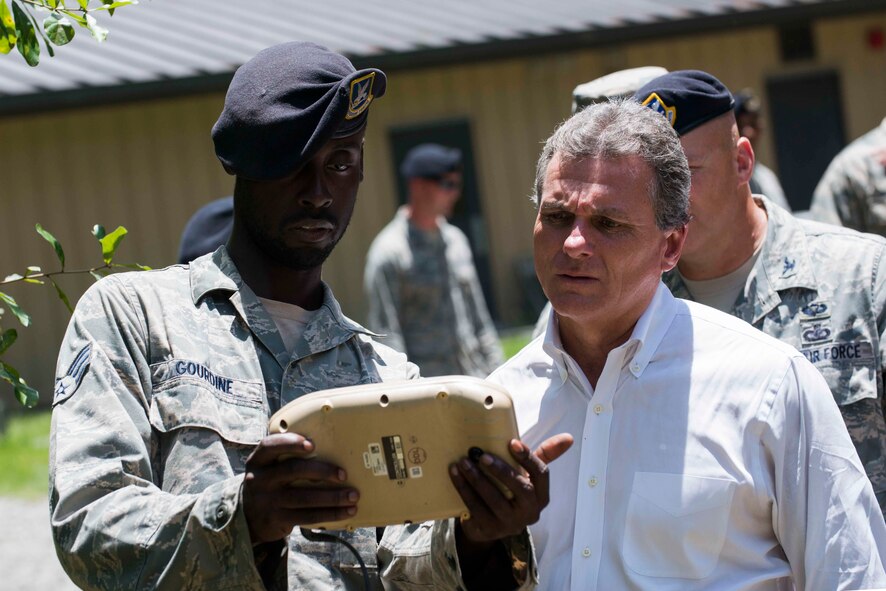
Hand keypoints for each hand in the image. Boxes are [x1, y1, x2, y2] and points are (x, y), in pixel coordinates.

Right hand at [243, 432, 358, 543]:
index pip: (270, 446)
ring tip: (353, 496)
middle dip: (322, 471)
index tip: (312, 445)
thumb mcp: (269, 468)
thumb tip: (330, 450)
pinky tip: (345, 511)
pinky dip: (330, 514)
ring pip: (305, 497)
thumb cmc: (270, 484)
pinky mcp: (277, 520)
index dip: (291, 443)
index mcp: (259, 461)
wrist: (249, 518)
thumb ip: (287, 458)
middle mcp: (260, 479)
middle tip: (343, 474)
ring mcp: (267, 501)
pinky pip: (307, 516)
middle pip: (294, 470)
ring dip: (333, 497)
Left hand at [449, 433, 573, 543]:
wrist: (488, 524)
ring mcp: (510, 524)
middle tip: (481, 455)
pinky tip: (455, 474)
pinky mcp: (490, 530)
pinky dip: (463, 489)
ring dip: (476, 479)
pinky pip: (475, 507)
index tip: (512, 442)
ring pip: (494, 499)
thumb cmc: (511, 490)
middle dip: (501, 470)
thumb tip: (569, 437)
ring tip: (463, 462)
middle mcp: (530, 512)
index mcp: (541, 495)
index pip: (541, 474)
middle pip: (521, 488)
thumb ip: (545, 455)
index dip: (528, 458)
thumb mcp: (527, 474)